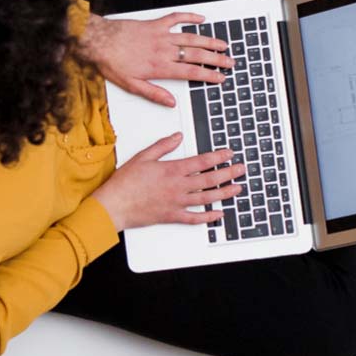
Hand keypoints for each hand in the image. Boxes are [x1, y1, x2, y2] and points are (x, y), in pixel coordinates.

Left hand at [79, 12, 232, 106]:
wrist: (98, 41)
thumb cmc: (111, 62)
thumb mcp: (131, 85)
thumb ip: (153, 93)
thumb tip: (170, 102)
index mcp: (160, 67)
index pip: (191, 72)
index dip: (208, 76)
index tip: (220, 78)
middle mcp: (164, 50)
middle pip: (197, 54)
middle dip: (216, 59)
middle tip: (230, 61)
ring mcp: (161, 35)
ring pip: (191, 37)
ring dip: (209, 40)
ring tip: (223, 44)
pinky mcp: (154, 24)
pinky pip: (176, 18)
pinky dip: (189, 17)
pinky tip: (200, 19)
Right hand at [91, 132, 245, 231]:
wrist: (114, 206)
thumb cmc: (125, 183)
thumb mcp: (143, 157)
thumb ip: (163, 146)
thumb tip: (178, 137)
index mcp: (172, 170)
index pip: (202, 162)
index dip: (219, 157)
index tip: (229, 154)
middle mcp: (178, 187)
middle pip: (210, 179)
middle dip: (229, 173)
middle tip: (241, 169)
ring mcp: (177, 203)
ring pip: (207, 198)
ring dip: (225, 193)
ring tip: (237, 188)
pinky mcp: (172, 216)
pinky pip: (195, 218)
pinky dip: (208, 217)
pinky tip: (219, 214)